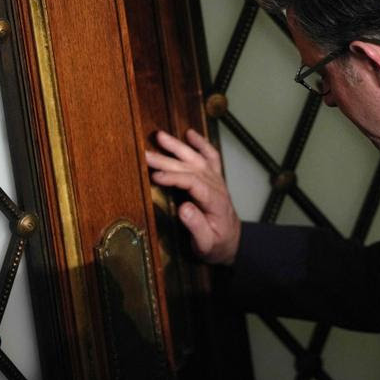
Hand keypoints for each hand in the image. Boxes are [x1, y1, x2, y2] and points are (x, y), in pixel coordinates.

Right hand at [145, 129, 240, 264]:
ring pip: (197, 158)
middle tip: (145, 154)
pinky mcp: (215, 178)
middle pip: (191, 167)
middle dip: (168, 159)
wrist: (233, 242)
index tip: (155, 176)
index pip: (193, 183)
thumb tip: (183, 207)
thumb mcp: (206, 244)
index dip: (174, 177)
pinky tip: (190, 134)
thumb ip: (196, 227)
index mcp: (215, 202)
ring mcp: (217, 180)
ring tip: (160, 136)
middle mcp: (217, 187)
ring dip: (179, 146)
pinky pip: (211, 157)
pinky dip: (201, 144)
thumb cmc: (217, 245)